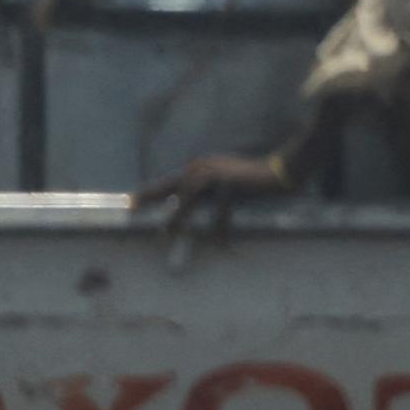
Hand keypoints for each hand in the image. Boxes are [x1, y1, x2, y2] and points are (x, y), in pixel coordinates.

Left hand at [131, 153, 292, 234]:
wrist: (279, 171)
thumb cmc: (251, 180)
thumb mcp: (223, 183)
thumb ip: (204, 192)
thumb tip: (182, 210)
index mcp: (201, 166)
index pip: (170, 181)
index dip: (150, 192)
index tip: (130, 202)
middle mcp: (205, 166)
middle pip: (174, 187)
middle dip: (152, 198)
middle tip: (132, 209)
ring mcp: (217, 172)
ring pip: (190, 198)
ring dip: (179, 217)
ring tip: (166, 233)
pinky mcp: (230, 182)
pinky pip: (219, 211)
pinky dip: (219, 228)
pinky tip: (219, 243)